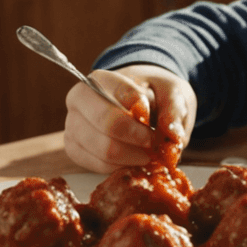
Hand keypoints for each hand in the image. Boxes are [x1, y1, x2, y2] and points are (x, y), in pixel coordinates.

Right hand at [63, 64, 195, 172]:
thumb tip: (173, 136)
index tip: (160, 123)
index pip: (122, 97)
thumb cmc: (152, 94)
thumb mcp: (172, 93)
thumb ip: (174, 110)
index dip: (145, 115)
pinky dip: (121, 167)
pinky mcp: (73, 149)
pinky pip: (98, 166)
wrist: (137, 102)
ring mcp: (72, 125)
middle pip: (108, 125)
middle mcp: (79, 100)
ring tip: (148, 153)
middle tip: (155, 144)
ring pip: (104, 150)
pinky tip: (132, 159)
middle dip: (139, 139)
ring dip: (133, 157)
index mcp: (101, 79)